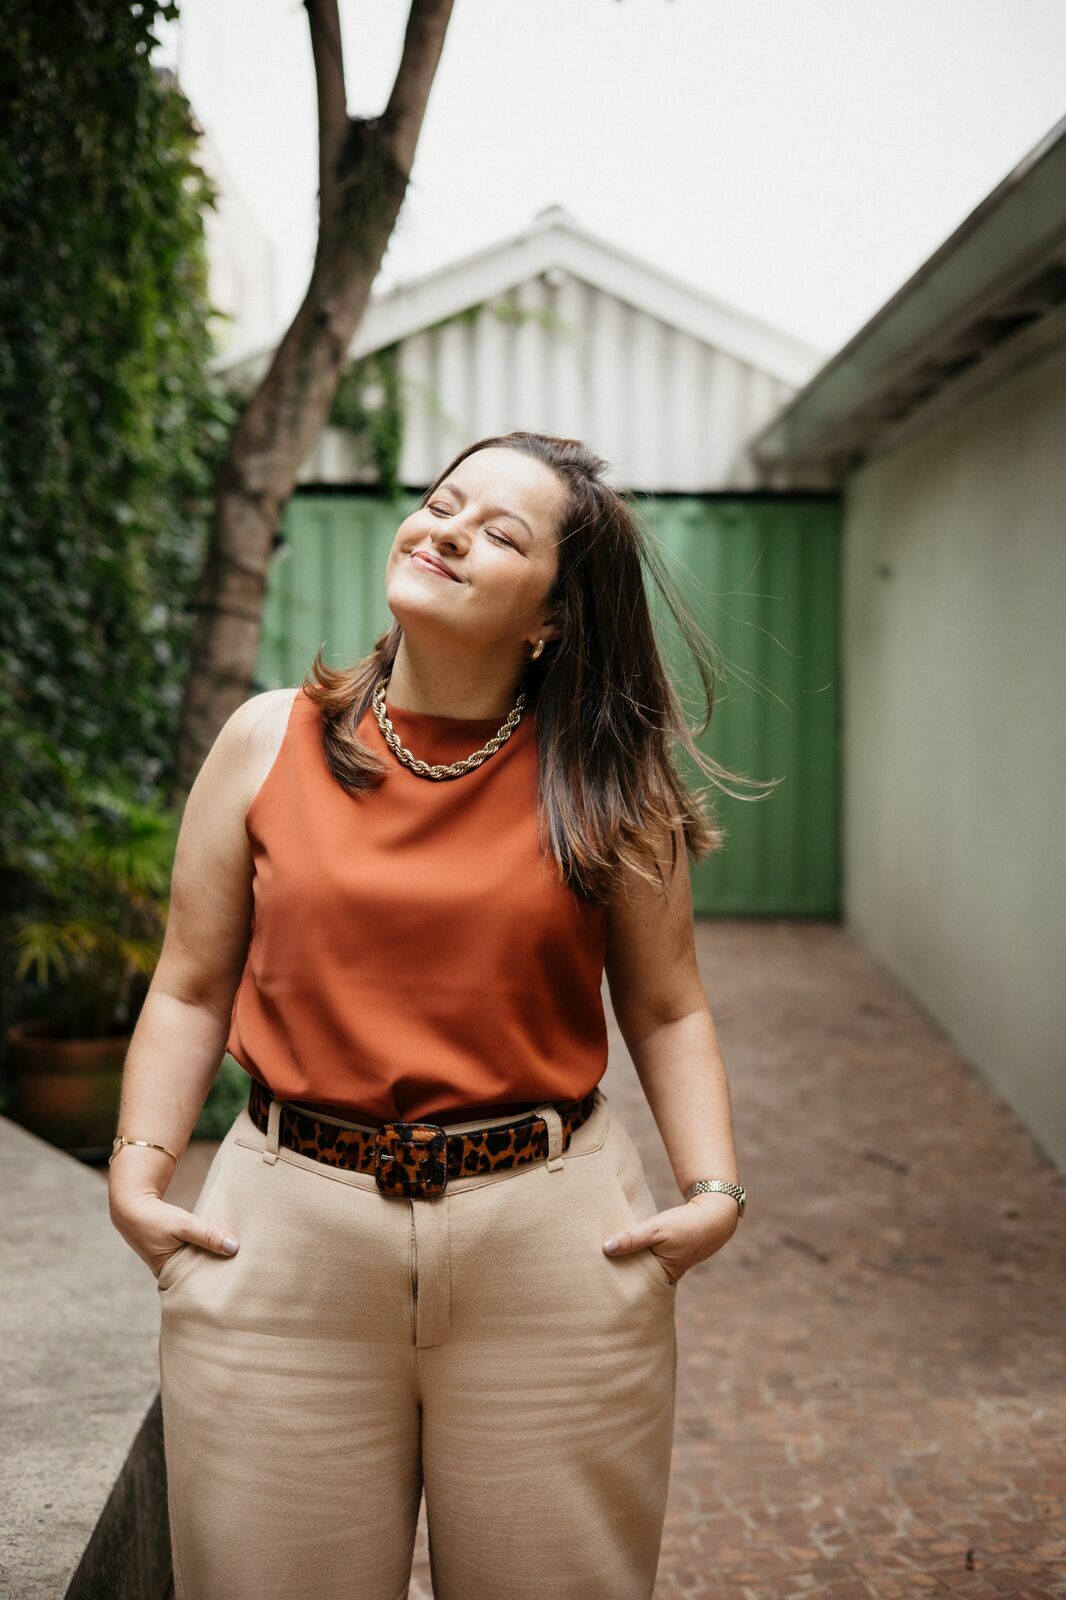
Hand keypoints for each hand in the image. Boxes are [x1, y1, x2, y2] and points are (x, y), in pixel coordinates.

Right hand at [109, 1182, 238, 1279]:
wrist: (131, 1204)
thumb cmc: (155, 1217)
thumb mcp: (183, 1225)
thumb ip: (208, 1235)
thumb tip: (234, 1247)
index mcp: (168, 1274)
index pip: (196, 1286)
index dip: (214, 1285)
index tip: (235, 1284)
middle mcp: (169, 1272)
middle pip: (198, 1277)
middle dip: (215, 1274)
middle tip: (241, 1276)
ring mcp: (171, 1262)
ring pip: (196, 1264)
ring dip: (211, 1260)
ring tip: (236, 1263)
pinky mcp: (174, 1250)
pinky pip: (194, 1254)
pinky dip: (205, 1250)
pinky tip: (223, 1248)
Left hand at [602, 1190, 738, 1284]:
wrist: (715, 1213)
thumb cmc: (686, 1224)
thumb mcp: (656, 1229)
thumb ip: (631, 1238)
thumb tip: (605, 1248)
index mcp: (662, 1277)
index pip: (633, 1286)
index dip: (616, 1284)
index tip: (595, 1283)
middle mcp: (665, 1276)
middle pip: (636, 1279)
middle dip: (619, 1276)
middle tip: (593, 1276)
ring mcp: (668, 1267)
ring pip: (641, 1267)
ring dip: (627, 1262)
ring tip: (601, 1262)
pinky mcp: (668, 1255)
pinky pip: (647, 1258)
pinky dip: (636, 1254)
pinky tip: (621, 1248)